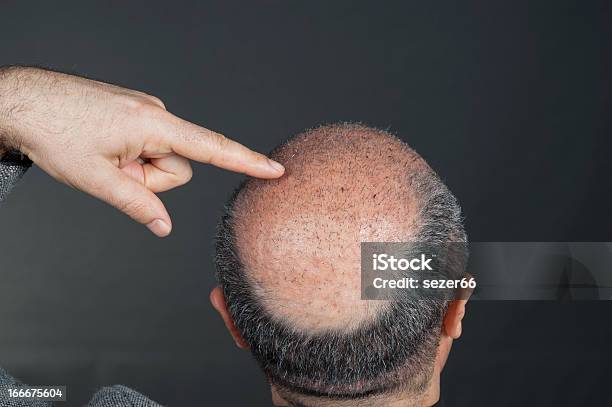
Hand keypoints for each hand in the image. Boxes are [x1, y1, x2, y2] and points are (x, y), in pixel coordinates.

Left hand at [0, 66, 283, 235]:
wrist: (22, 100)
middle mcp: (155, 113)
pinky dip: (130, 155)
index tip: (275, 168)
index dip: (246, 161)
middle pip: (175, 166)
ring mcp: (145, 111)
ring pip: (159, 158)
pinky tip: (104, 146)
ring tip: (104, 156)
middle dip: (148, 178)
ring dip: (136, 167)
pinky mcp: (134, 112)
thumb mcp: (96, 178)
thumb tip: (165, 228)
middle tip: (112, 170)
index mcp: (153, 124)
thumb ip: (137, 204)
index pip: (210, 147)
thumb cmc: (54, 132)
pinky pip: (146, 144)